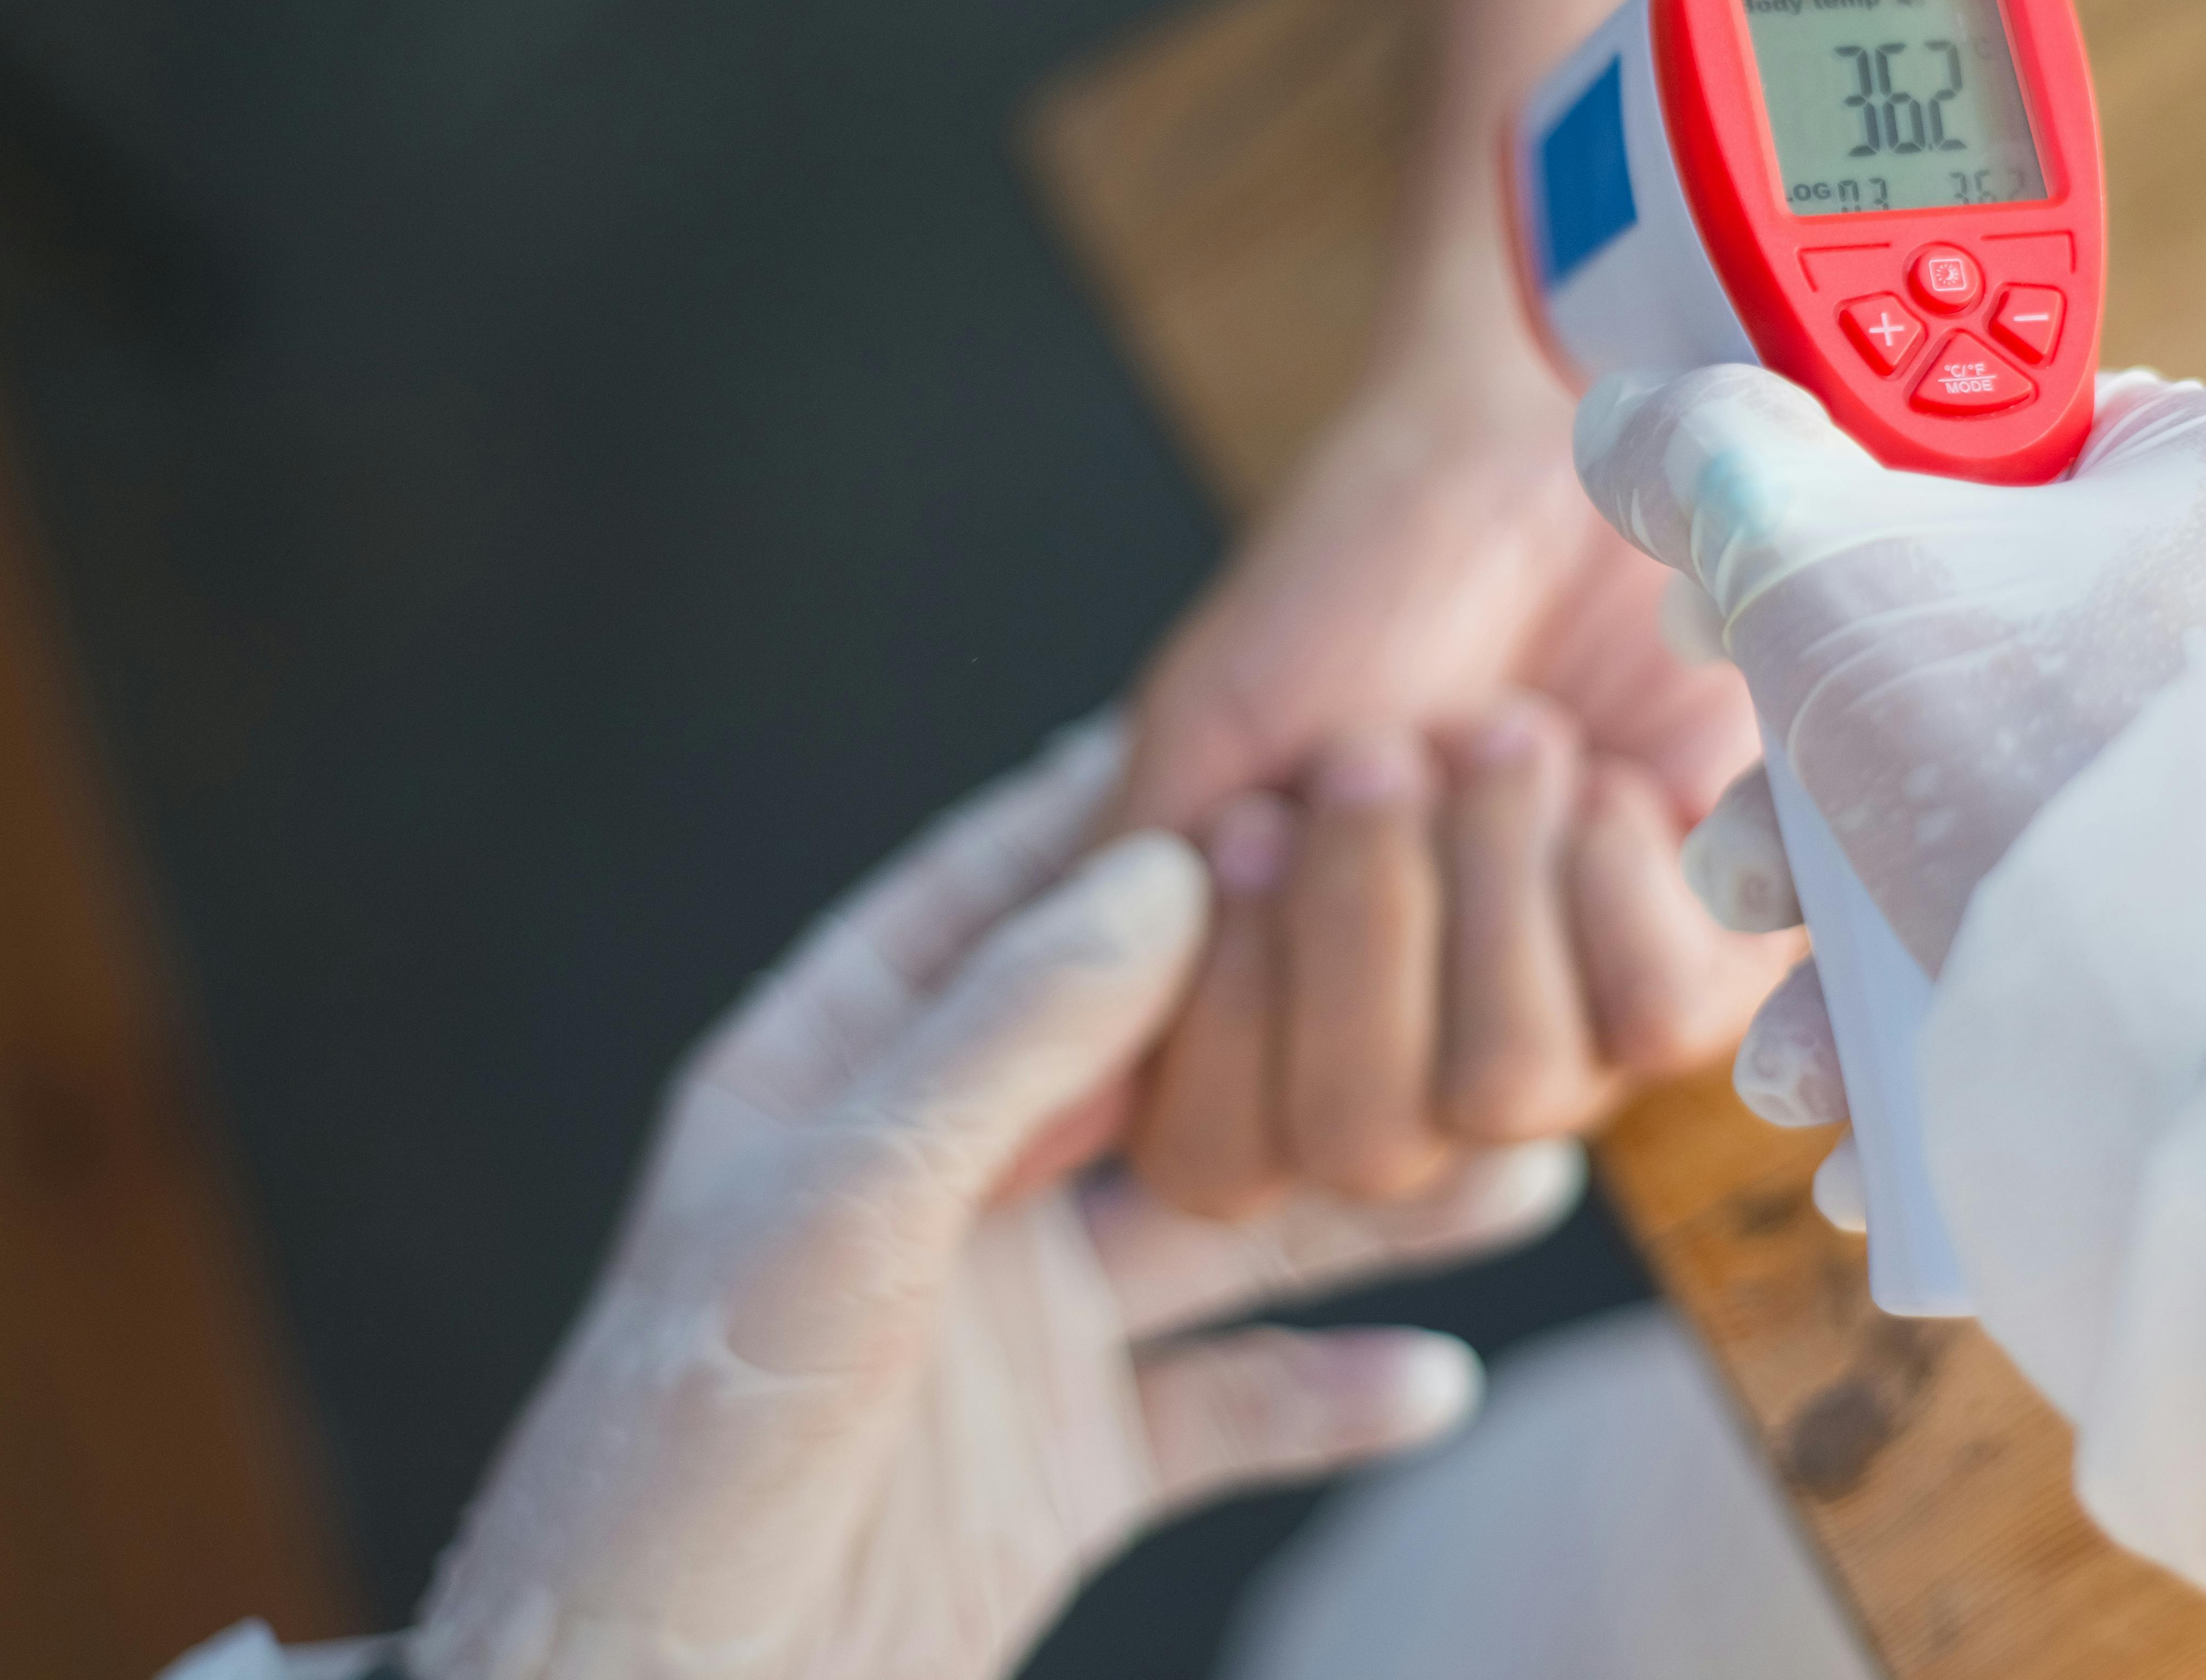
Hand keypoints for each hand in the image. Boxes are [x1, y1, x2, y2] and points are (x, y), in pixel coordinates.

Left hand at [409, 722, 1579, 1679]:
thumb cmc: (688, 1447)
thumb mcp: (844, 1203)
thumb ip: (1008, 1038)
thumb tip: (1159, 869)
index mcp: (838, 1081)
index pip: (998, 902)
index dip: (1127, 818)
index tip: (1276, 741)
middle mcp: (937, 1183)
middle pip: (1151, 1061)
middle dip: (1297, 1004)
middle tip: (1454, 931)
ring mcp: (1010, 1326)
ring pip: (1223, 1228)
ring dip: (1363, 1203)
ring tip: (1516, 1160)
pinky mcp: (1062, 1465)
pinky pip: (1226, 1410)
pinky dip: (1331, 1398)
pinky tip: (1433, 1378)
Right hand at [1113, 321, 1786, 1214]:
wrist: (1542, 450)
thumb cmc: (1362, 581)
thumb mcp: (1209, 740)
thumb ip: (1116, 932)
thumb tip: (1019, 1143)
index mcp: (1267, 1021)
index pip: (1217, 1163)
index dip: (1229, 1014)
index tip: (1249, 824)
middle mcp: (1412, 1062)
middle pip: (1365, 1143)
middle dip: (1363, 924)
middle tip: (1380, 753)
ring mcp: (1562, 1030)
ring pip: (1512, 1094)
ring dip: (1490, 880)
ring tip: (1497, 737)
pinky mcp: (1704, 971)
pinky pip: (1655, 1026)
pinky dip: (1605, 878)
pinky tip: (1595, 779)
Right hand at [1572, 366, 2205, 1219]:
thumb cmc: (2051, 773)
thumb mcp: (1833, 568)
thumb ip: (1718, 466)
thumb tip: (1641, 423)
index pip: (1979, 450)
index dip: (1812, 524)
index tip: (1716, 621)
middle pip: (1960, 676)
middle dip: (1801, 806)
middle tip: (1744, 871)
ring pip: (2001, 848)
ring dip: (1844, 961)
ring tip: (1795, 1060)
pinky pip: (2083, 973)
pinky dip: (1958, 1042)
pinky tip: (1873, 1140)